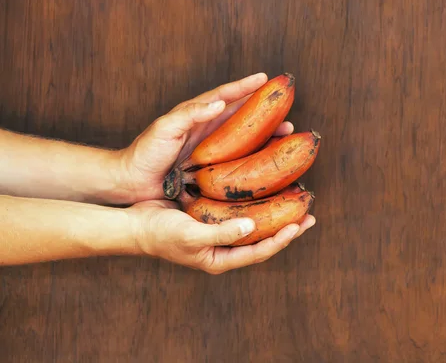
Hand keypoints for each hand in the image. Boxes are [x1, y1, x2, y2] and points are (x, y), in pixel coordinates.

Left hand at [117, 73, 293, 203]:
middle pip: (242, 118)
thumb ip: (191, 114)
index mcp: (198, 116)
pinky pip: (237, 163)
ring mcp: (211, 151)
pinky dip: (254, 160)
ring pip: (245, 140)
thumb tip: (219, 102)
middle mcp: (208, 131)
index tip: (266, 78)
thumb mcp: (165, 128)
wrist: (132, 182)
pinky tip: (267, 165)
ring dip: (264, 137)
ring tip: (285, 136)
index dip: (246, 86)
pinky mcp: (212, 170)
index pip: (226, 96)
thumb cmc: (145, 152)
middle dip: (264, 113)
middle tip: (286, 113)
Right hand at [129, 200, 315, 273]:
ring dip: (274, 212)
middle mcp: (225, 247)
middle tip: (309, 214)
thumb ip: (222, 234)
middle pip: (263, 238)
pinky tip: (264, 188)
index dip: (280, 240)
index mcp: (221, 259)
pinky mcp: (213, 216)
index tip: (299, 226)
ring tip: (294, 200)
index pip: (259, 252)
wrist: (135, 224)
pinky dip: (255, 201)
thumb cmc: (160, 234)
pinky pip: (240, 209)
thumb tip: (253, 227)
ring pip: (255, 223)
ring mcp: (220, 232)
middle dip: (286, 228)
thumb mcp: (191, 236)